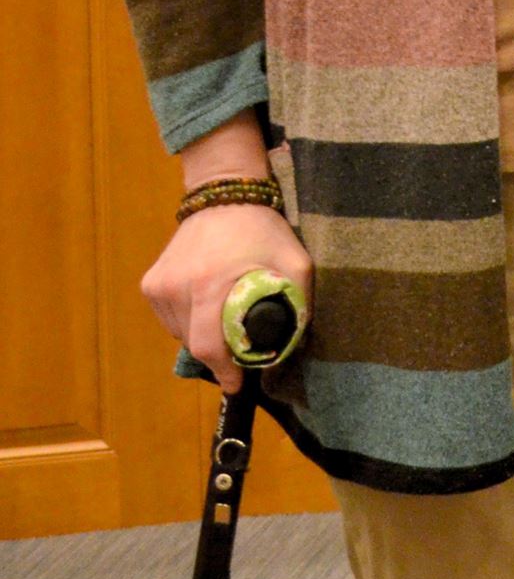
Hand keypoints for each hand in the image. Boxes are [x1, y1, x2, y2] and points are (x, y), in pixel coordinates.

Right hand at [141, 203, 312, 394]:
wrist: (224, 195)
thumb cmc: (265, 230)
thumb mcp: (296, 263)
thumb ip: (298, 304)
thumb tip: (289, 346)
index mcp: (210, 286)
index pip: (208, 347)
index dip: (225, 370)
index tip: (238, 383)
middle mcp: (176, 288)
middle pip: (194, 344)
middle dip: (219, 354)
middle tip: (240, 348)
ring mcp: (158, 286)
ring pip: (180, 333)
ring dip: (203, 336)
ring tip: (225, 316)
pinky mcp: (150, 284)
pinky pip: (170, 318)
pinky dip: (189, 321)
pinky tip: (207, 301)